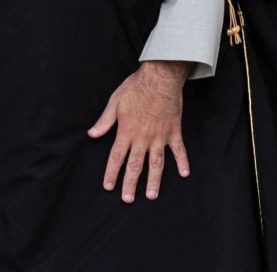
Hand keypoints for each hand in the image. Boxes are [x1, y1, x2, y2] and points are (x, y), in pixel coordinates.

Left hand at [88, 60, 190, 202]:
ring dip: (154, 180)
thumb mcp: (115, 102)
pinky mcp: (174, 131)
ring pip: (157, 163)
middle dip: (130, 183)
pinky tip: (184, 174)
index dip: (112, 172)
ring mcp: (160, 136)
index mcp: (127, 131)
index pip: (117, 156)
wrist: (160, 78)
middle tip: (127, 199)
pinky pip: (179, 150)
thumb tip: (92, 134)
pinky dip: (182, 162)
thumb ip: (105, 121)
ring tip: (152, 195)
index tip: (108, 186)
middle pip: (136, 165)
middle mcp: (143, 137)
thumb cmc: (135, 88)